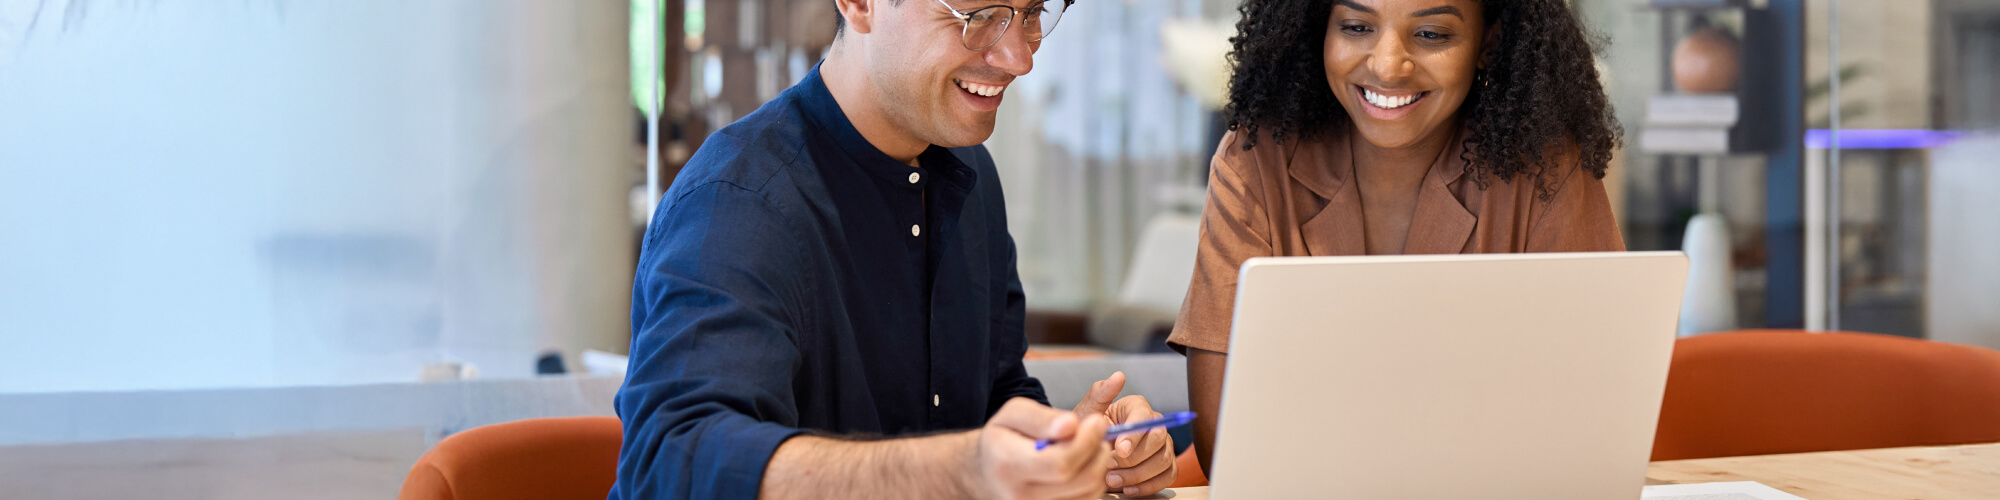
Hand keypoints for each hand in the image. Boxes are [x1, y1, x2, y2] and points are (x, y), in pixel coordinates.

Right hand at [968, 397, 1114, 499]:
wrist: (987, 473)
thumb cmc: (1001, 440)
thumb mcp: (1012, 414)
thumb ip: (1041, 418)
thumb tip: (1071, 425)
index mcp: (1007, 465)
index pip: (1060, 462)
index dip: (1086, 441)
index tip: (1096, 421)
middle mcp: (1021, 496)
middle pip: (1082, 479)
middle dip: (1097, 451)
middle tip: (1097, 431)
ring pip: (1090, 492)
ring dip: (1098, 465)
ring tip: (1087, 446)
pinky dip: (1092, 480)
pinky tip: (1081, 464)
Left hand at [1072, 371, 1177, 495]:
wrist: (1087, 452)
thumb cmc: (1088, 431)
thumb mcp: (1087, 412)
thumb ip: (1100, 394)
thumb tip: (1118, 376)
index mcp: (1137, 407)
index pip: (1144, 417)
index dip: (1133, 435)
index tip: (1118, 449)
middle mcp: (1155, 424)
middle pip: (1158, 439)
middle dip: (1134, 458)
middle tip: (1110, 468)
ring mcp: (1163, 446)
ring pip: (1163, 460)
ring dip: (1137, 475)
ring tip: (1112, 480)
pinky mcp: (1165, 465)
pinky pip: (1167, 477)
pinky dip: (1148, 486)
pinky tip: (1127, 489)